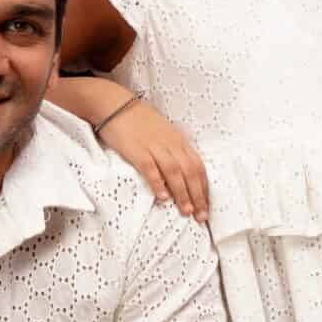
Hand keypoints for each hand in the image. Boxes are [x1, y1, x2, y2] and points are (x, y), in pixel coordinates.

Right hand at [99, 101, 208, 220]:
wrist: (115, 105)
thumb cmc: (137, 121)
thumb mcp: (162, 134)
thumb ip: (172, 151)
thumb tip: (180, 174)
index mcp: (178, 141)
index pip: (198, 166)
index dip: (204, 188)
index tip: (206, 206)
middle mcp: (170, 144)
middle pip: (190, 172)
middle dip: (197, 196)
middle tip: (201, 216)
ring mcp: (154, 147)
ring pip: (174, 172)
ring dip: (182, 193)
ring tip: (186, 211)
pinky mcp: (137, 150)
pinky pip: (150, 168)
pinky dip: (158, 183)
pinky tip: (163, 197)